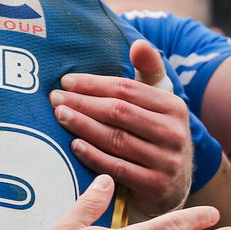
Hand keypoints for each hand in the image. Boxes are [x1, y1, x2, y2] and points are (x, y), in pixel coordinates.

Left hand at [49, 42, 192, 217]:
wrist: (175, 185)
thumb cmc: (156, 134)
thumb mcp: (159, 103)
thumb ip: (148, 72)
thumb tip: (139, 43)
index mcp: (173, 106)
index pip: (127, 90)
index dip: (94, 84)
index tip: (66, 81)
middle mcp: (173, 132)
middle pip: (119, 112)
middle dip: (83, 103)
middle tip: (55, 98)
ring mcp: (166, 161)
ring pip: (116, 139)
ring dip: (83, 126)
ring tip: (59, 116)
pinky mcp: (156, 186)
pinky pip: (117, 167)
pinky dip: (93, 155)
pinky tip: (73, 145)